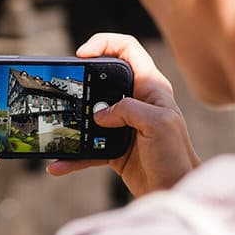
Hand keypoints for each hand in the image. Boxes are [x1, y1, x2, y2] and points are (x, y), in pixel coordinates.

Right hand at [47, 32, 199, 195]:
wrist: (176, 191)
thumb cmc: (176, 157)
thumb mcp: (159, 124)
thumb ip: (129, 110)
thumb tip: (100, 114)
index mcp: (150, 87)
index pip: (127, 49)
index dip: (103, 43)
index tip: (82, 54)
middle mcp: (136, 101)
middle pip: (101, 79)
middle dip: (80, 82)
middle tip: (65, 89)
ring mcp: (123, 124)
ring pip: (89, 113)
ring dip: (72, 120)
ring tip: (57, 126)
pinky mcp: (113, 147)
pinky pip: (87, 147)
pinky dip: (73, 156)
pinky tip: (59, 164)